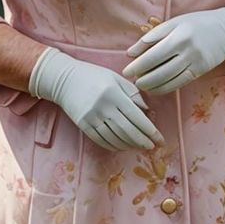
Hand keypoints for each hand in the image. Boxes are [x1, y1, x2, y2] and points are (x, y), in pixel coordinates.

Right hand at [28, 46, 162, 151]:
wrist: (65, 80)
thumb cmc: (94, 76)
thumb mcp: (116, 78)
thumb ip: (133, 93)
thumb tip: (148, 111)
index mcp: (114, 94)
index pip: (136, 116)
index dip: (149, 130)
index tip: (159, 139)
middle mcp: (103, 107)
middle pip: (127, 130)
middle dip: (142, 141)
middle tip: (152, 147)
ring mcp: (91, 117)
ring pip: (114, 137)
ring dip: (129, 145)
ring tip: (139, 147)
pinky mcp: (82, 124)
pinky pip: (100, 139)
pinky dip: (113, 145)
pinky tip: (122, 146)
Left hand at [122, 5, 224, 95]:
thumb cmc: (195, 24)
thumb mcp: (173, 23)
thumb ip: (150, 37)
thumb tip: (129, 53)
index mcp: (179, 35)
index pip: (154, 54)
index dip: (138, 65)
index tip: (126, 72)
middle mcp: (188, 49)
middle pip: (161, 70)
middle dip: (144, 78)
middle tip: (133, 81)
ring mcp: (196, 61)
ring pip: (170, 79)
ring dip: (153, 85)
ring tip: (142, 85)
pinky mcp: (201, 70)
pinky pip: (180, 83)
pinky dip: (165, 88)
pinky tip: (155, 89)